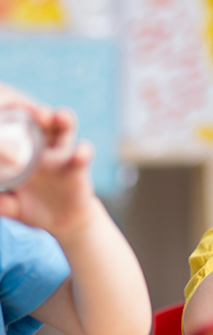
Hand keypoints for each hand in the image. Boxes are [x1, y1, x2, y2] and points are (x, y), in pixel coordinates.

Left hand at [0, 85, 95, 239]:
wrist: (63, 222)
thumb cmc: (34, 209)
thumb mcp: (13, 207)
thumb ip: (3, 203)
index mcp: (24, 153)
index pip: (19, 130)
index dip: (16, 119)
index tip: (9, 113)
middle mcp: (44, 148)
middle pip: (43, 124)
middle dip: (40, 115)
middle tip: (35, 112)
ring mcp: (62, 155)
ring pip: (65, 131)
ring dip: (63, 122)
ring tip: (60, 116)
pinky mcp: (79, 167)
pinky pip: (83, 155)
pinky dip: (83, 152)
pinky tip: (80, 153)